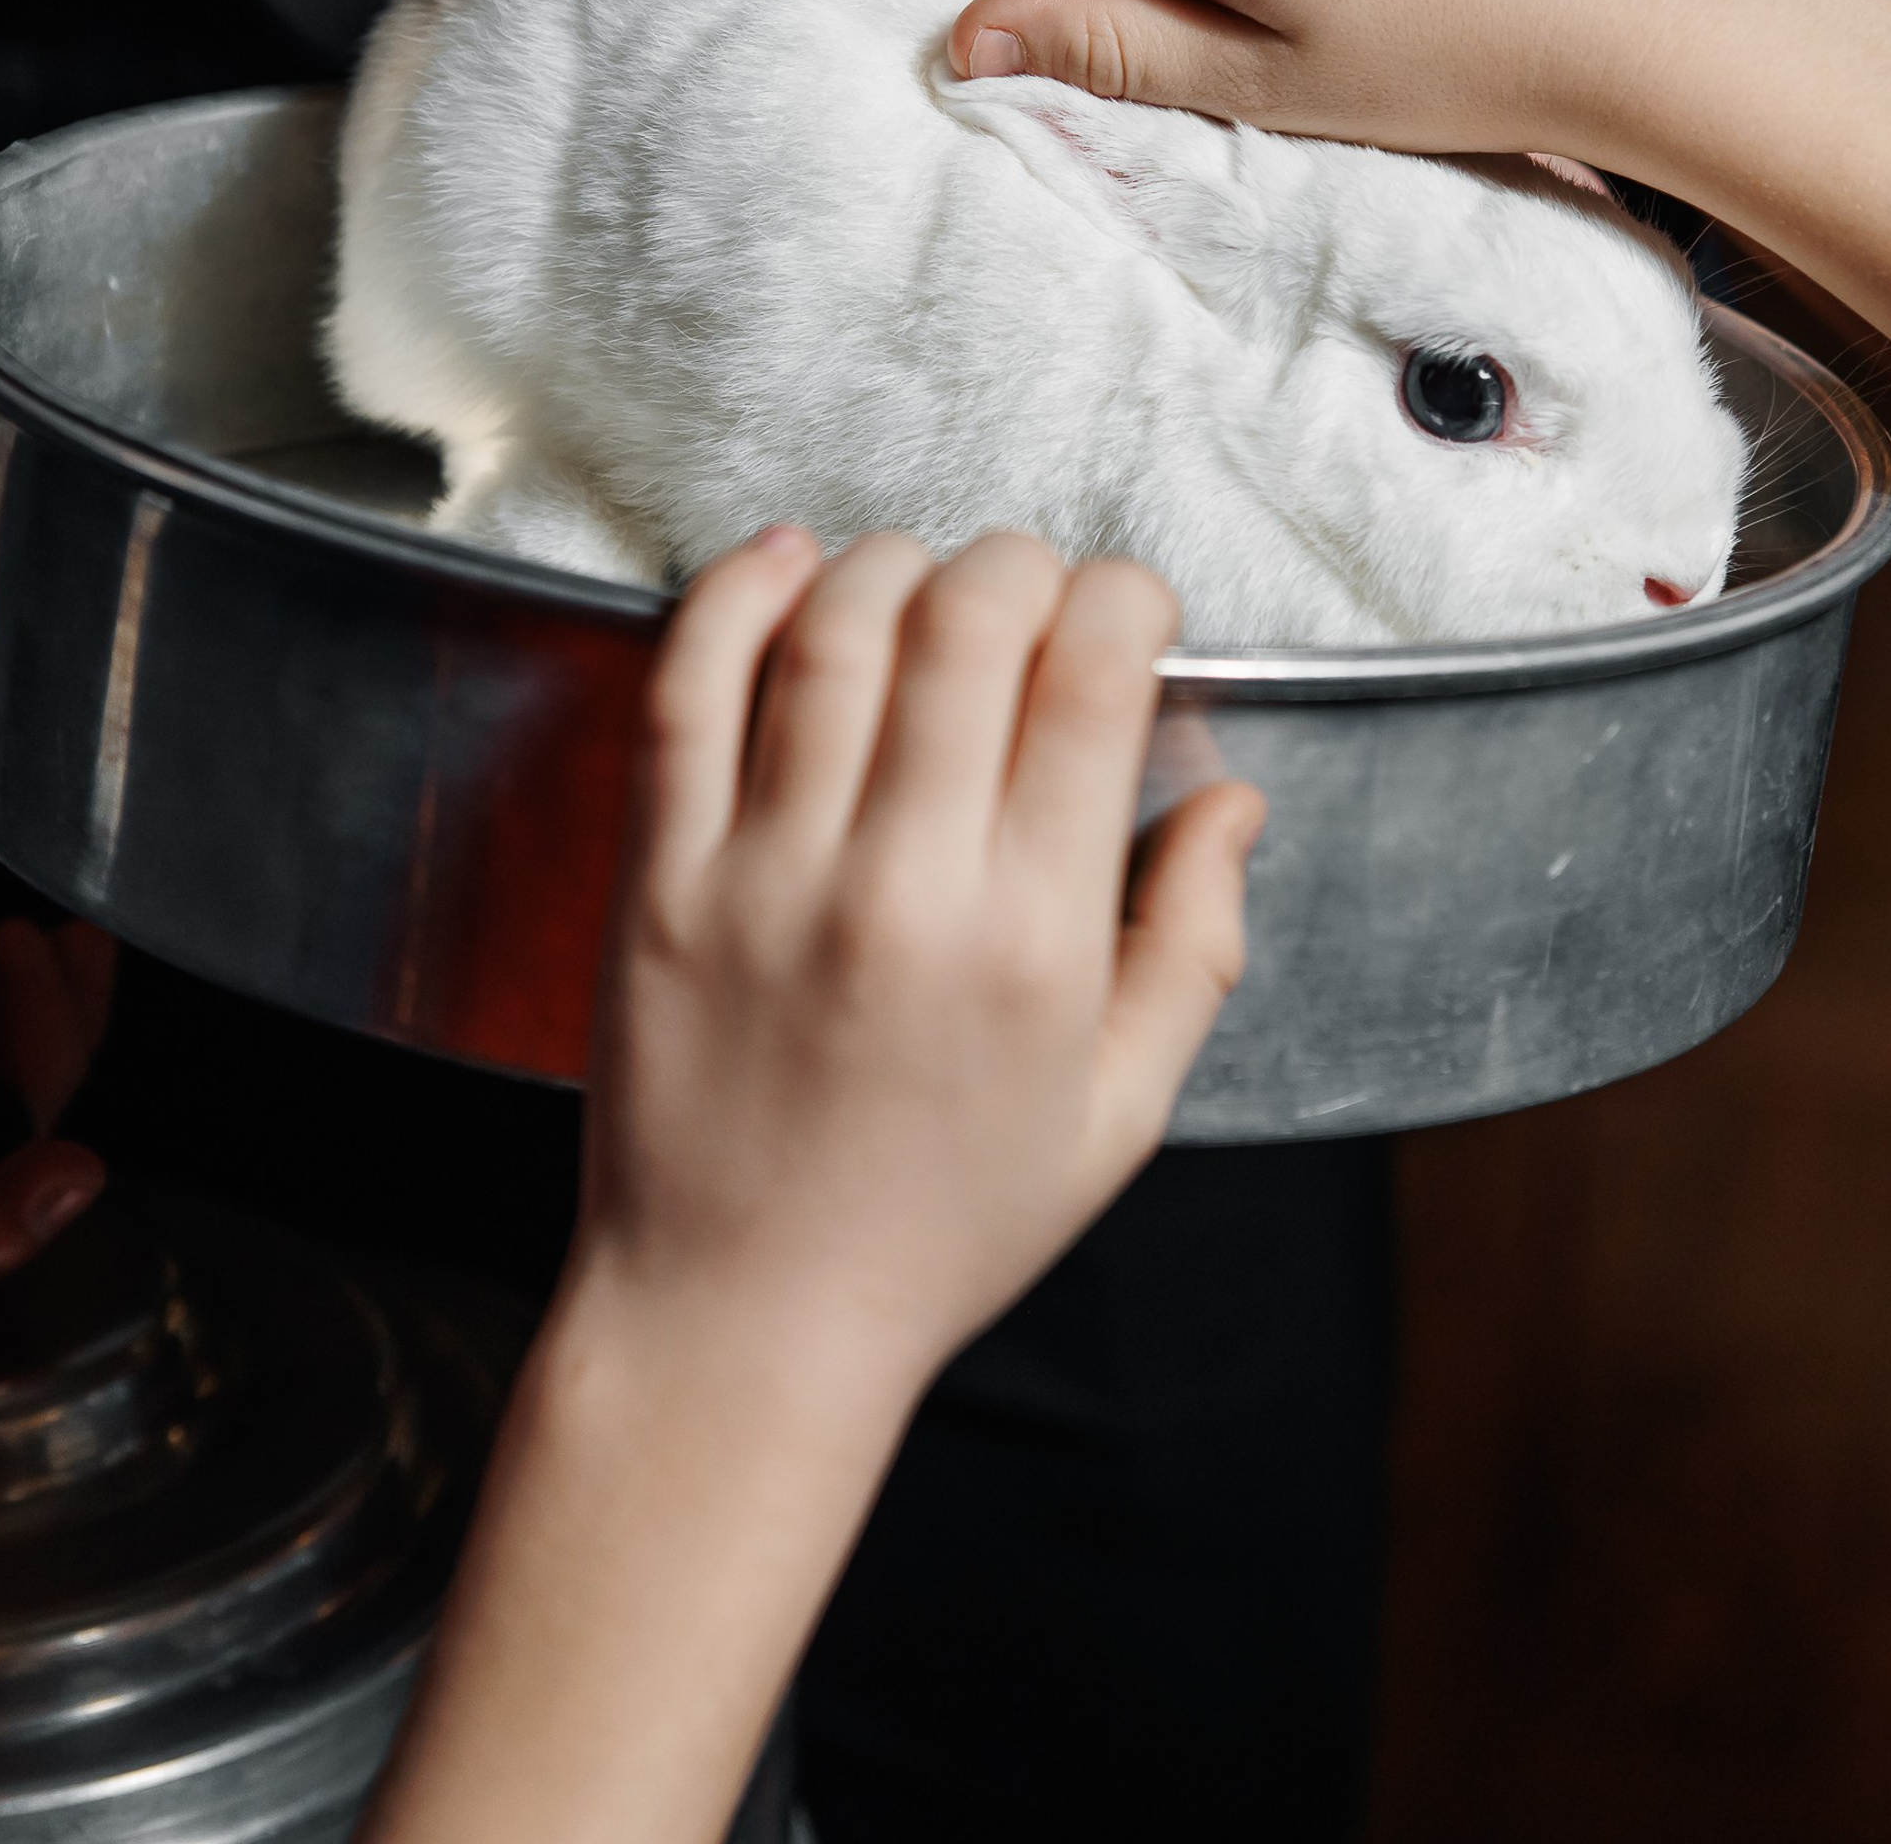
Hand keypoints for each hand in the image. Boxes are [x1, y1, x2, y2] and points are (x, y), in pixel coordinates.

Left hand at [577, 524, 1262, 1379]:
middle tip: (1034, 594)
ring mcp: (766, 874)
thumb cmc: (937, 1230)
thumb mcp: (1120, 1116)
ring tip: (924, 583)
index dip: (1127, 597)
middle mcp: (902, 886)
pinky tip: (786, 566)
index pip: (1093, 676)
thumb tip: (1231, 798)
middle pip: (970, 618)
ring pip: (835, 629)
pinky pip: (688, 689)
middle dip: (1023, 565)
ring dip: (897, 564)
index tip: (1131, 612)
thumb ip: (1193, 943)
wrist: (740, 1326)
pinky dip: (738, 596)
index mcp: (1036, 938)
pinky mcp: (659, 878)